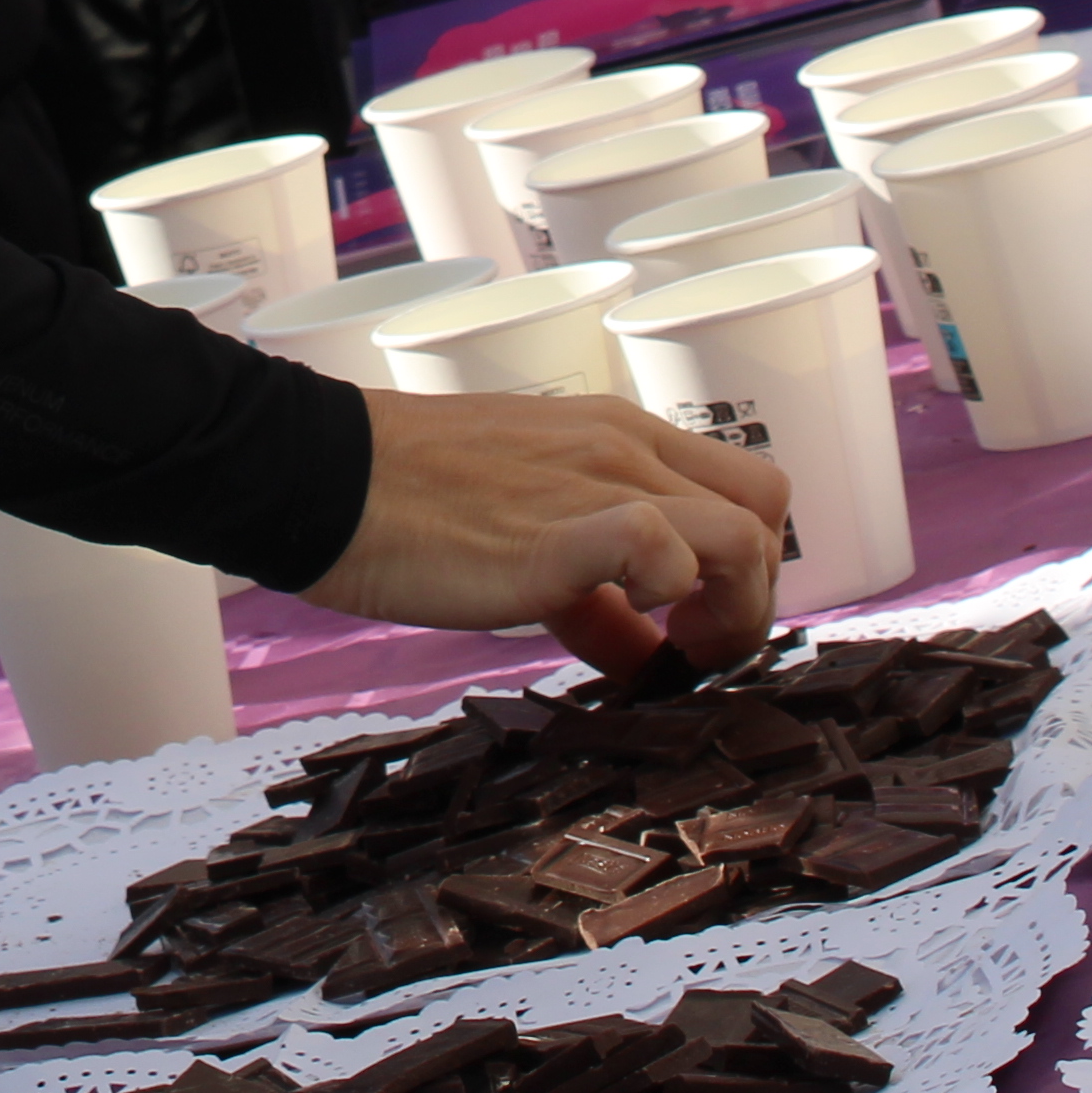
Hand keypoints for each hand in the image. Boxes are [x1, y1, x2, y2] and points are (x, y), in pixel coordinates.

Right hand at [308, 386, 788, 676]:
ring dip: (734, 611)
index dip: (744, 563)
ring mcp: (599, 485)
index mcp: (616, 435)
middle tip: (699, 646)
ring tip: (678, 657)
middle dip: (756, 591)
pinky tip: (626, 638)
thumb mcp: (526, 525)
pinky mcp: (562, 534)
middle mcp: (623, 448)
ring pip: (745, 535)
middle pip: (766, 509)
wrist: (324, 478)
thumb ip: (598, 585)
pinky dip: (670, 602)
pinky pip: (666, 552)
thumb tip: (650, 655)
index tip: (700, 621)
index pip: (742, 485)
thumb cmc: (408, 502)